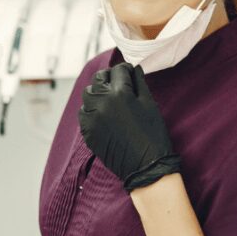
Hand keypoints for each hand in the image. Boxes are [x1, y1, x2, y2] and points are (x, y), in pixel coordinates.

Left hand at [78, 62, 181, 191]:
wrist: (145, 166)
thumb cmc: (152, 133)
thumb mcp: (149, 104)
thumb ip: (139, 82)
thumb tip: (133, 69)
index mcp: (119, 93)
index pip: (118, 70)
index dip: (126, 70)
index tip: (130, 73)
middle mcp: (101, 103)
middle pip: (98, 79)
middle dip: (109, 77)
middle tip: (119, 83)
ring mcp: (91, 118)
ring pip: (88, 94)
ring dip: (98, 92)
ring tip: (110, 98)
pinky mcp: (86, 131)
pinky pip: (83, 113)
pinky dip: (91, 109)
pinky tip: (103, 114)